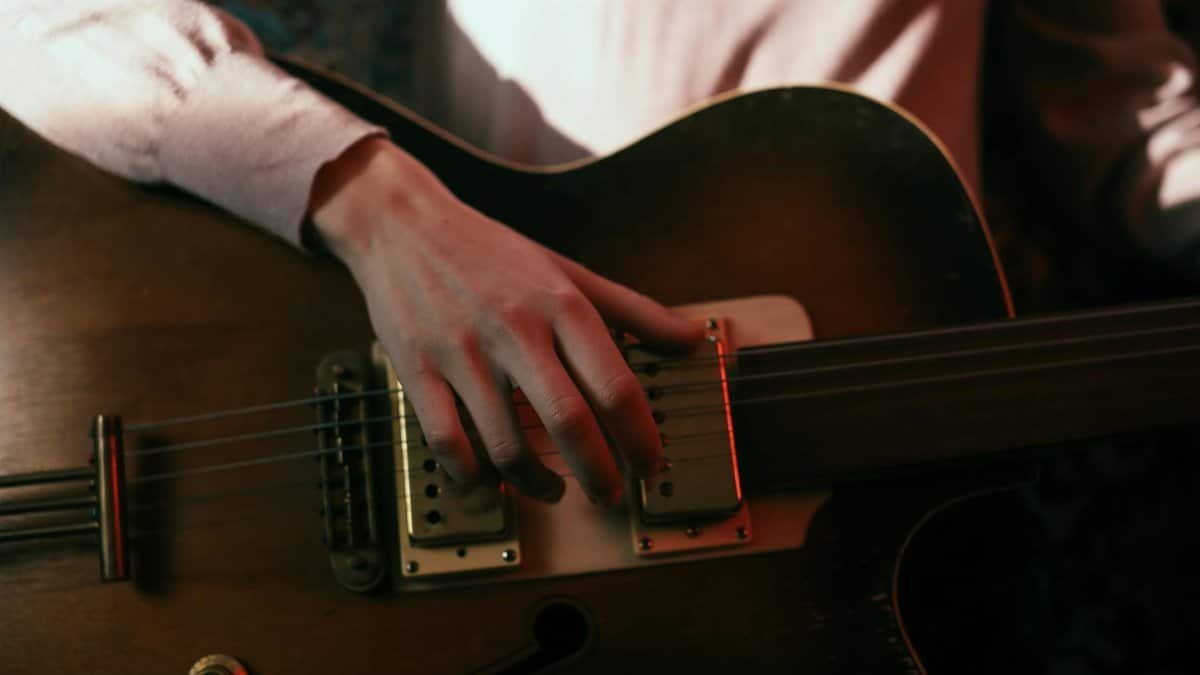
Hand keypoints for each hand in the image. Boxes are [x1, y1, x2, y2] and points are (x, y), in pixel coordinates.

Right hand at [310, 137, 702, 505]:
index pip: (615, 384)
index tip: (650, 466)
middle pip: (569, 422)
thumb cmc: (494, 253)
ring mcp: (464, 353)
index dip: (641, 437)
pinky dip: (473, 477)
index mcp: (561, 305)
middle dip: (599, 475)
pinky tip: (491, 484)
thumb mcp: (568, 272)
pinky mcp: (417, 371)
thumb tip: (694, 340)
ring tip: (554, 489)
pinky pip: (448, 444)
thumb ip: (633, 310)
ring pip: (507, 444)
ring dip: (537, 484)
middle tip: (610, 497)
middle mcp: (516, 329)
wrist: (405, 225)